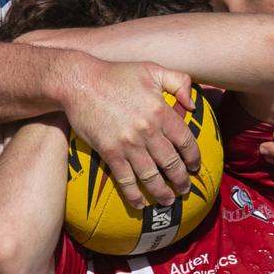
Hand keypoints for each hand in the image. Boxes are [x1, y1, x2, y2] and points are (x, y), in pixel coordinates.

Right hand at [62, 61, 198, 208]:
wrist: (79, 82)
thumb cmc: (115, 74)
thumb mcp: (151, 69)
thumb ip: (179, 82)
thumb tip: (193, 105)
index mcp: (160, 111)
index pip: (185, 140)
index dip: (193, 157)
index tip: (194, 166)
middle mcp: (147, 130)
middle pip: (171, 163)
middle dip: (180, 180)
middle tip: (184, 189)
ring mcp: (128, 143)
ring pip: (151, 176)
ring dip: (162, 192)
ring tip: (168, 200)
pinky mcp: (109, 151)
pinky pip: (125, 179)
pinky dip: (134, 195)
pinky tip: (140, 204)